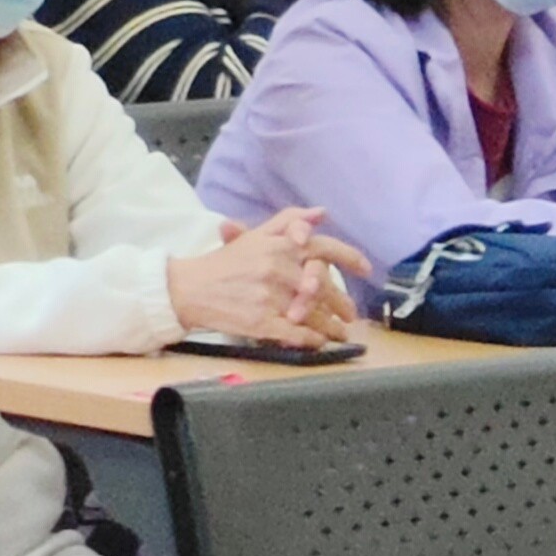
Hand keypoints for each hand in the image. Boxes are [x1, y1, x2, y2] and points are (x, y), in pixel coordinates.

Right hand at [169, 208, 364, 345]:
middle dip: (341, 302)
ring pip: (313, 313)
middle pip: (323, 287)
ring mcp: (271, 296)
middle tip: (350, 314)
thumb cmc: (224, 263)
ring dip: (331, 325)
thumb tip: (321, 213)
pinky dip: (311, 339)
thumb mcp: (255, 235)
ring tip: (339, 333)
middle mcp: (279, 268)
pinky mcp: (261, 321)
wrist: (189, 288)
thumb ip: (289, 221)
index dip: (349, 258)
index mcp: (280, 245)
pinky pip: (296, 333)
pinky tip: (318, 342)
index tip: (366, 270)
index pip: (324, 248)